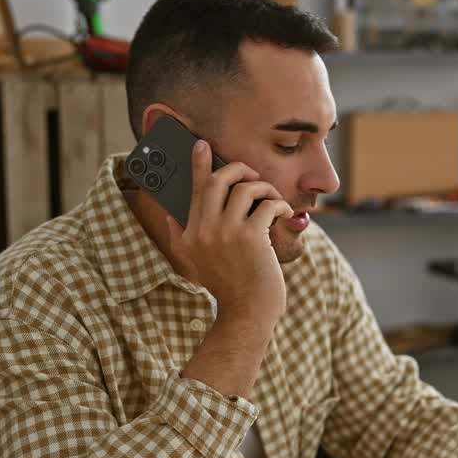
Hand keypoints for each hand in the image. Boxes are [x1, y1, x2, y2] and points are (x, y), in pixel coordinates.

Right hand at [167, 139, 294, 326]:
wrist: (247, 312)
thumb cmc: (229, 286)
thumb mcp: (196, 263)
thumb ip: (181, 237)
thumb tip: (172, 216)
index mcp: (190, 234)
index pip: (193, 190)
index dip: (198, 164)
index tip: (202, 145)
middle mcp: (204, 230)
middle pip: (218, 181)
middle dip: (238, 170)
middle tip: (252, 175)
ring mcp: (227, 233)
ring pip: (245, 189)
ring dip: (264, 188)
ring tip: (272, 198)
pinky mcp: (251, 237)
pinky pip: (267, 204)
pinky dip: (279, 204)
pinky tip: (284, 213)